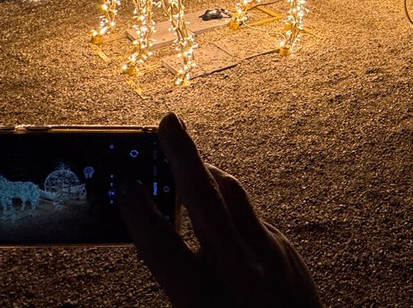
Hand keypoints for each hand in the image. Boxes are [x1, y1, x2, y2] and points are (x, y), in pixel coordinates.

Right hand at [118, 113, 321, 307]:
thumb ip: (180, 284)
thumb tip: (163, 246)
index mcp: (200, 297)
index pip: (158, 242)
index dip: (137, 211)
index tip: (124, 184)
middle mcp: (235, 269)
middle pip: (200, 196)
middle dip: (180, 154)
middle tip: (166, 122)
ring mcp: (267, 256)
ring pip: (234, 196)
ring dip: (210, 173)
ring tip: (191, 156)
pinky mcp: (288, 254)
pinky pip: (254, 221)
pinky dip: (235, 209)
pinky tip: (224, 211)